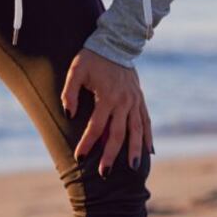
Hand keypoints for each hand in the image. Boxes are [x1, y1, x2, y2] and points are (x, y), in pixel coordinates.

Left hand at [60, 48, 153, 177]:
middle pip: (118, 134)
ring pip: (137, 131)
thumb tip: (67, 115)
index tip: (80, 158)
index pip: (96, 126)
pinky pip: (146, 122)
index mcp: (108, 96)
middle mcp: (124, 102)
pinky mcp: (140, 100)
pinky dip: (148, 137)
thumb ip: (69, 93)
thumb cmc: (91, 57)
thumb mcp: (76, 70)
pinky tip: (148, 152)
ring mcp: (135, 101)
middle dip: (111, 155)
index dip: (87, 143)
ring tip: (133, 169)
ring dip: (134, 150)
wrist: (115, 43)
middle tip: (104, 173)